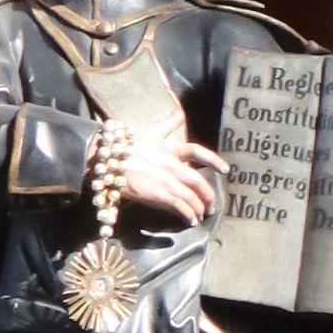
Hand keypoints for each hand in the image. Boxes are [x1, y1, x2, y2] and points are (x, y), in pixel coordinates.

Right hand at [120, 109, 228, 225]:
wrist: (107, 160)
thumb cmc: (125, 145)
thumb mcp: (149, 131)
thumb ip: (167, 123)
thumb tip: (180, 112)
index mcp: (170, 148)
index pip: (197, 151)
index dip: (213, 161)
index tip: (225, 169)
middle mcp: (171, 164)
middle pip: (197, 180)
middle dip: (208, 194)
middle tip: (212, 204)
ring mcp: (166, 180)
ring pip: (191, 196)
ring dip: (199, 207)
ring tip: (201, 214)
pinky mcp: (158, 194)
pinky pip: (179, 207)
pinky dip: (188, 214)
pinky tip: (191, 220)